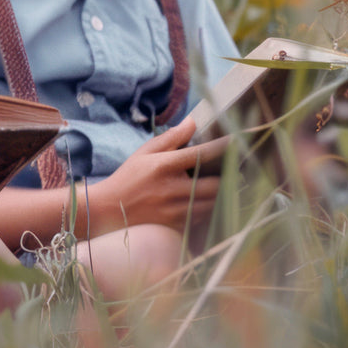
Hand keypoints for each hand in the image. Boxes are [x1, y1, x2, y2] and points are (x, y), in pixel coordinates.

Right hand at [88, 119, 225, 233]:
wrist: (109, 209)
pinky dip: (211, 210)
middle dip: (229, 177)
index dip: (221, 148)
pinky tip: (214, 202)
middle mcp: (172, 188)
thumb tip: (193, 121)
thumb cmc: (129, 177)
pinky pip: (203, 218)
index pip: (200, 154)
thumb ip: (171, 137)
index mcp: (164, 166)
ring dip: (223, 195)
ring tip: (231, 186)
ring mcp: (175, 210)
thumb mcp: (145, 152)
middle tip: (238, 170)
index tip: (236, 142)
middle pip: (214, 184)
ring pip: (212, 204)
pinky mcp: (176, 225)